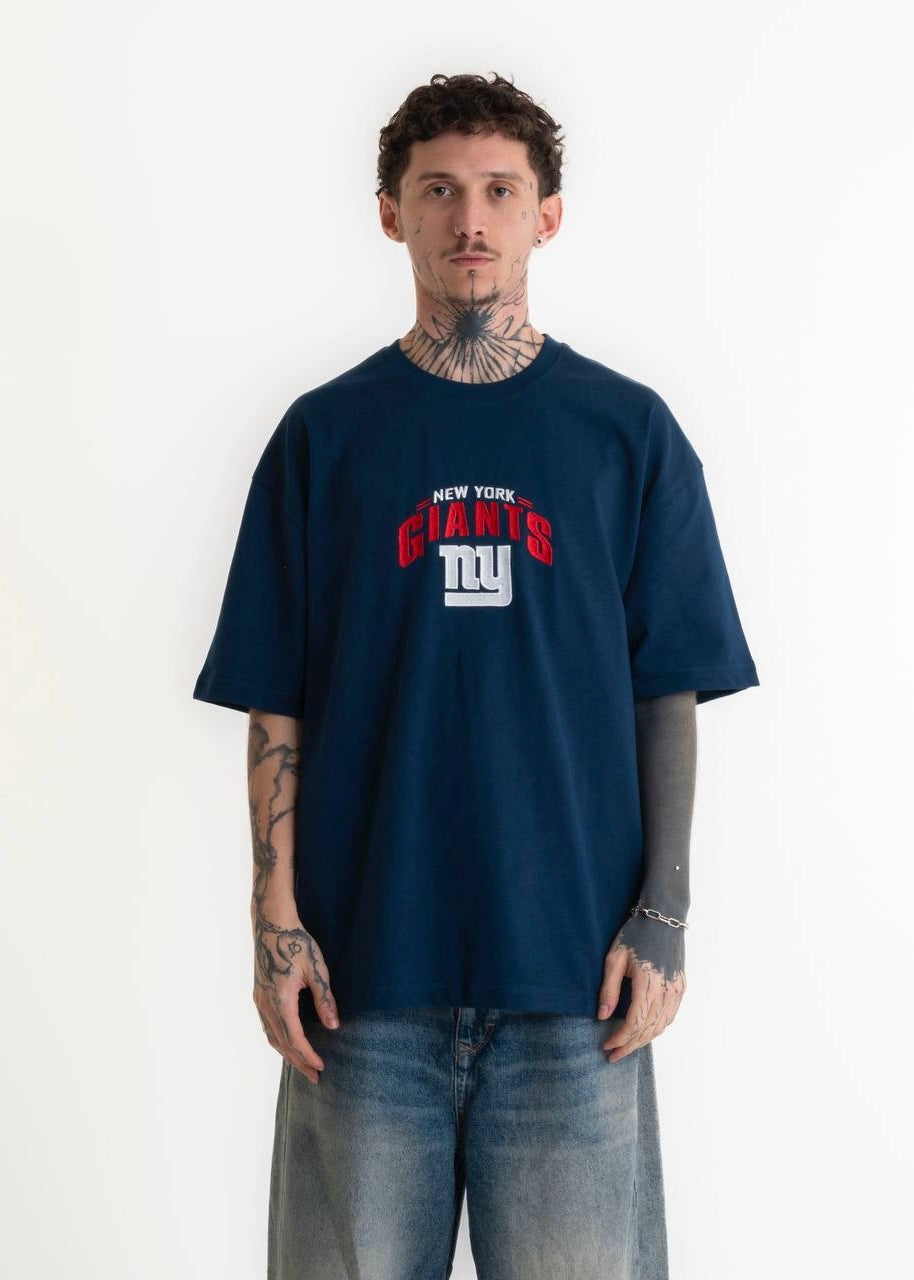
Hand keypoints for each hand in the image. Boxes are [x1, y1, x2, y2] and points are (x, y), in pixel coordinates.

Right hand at [252, 905, 339, 1083]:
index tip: (321, 1067)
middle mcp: (266, 1004)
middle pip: (282, 1043)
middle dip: (299, 1061)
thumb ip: (324, 998)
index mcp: (280, 999)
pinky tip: (289, 1044)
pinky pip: (267, 1026)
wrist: (271, 923)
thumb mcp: (316, 969)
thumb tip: (334, 1026)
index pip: (294, 1038)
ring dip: (288, 1054)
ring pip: (272, 1037)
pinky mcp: (259, 995)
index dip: (308, 1055)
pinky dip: (279, 1040)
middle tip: (316, 1077)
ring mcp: (259, 1000)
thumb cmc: (296, 942)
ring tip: (303, 1066)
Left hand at [595, 910, 685, 1061]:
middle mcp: (666, 991)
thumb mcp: (614, 958)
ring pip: (662, 1026)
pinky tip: (645, 1032)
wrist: (663, 917)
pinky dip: (658, 1028)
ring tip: (627, 1046)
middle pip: (649, 1029)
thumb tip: (603, 1016)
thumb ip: (609, 989)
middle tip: (614, 1055)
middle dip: (630, 1045)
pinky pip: (670, 1016)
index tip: (607, 1046)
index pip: (635, 1023)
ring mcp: (677, 990)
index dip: (621, 1038)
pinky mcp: (681, 986)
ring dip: (644, 1040)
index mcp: (648, 984)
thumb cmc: (634, 934)